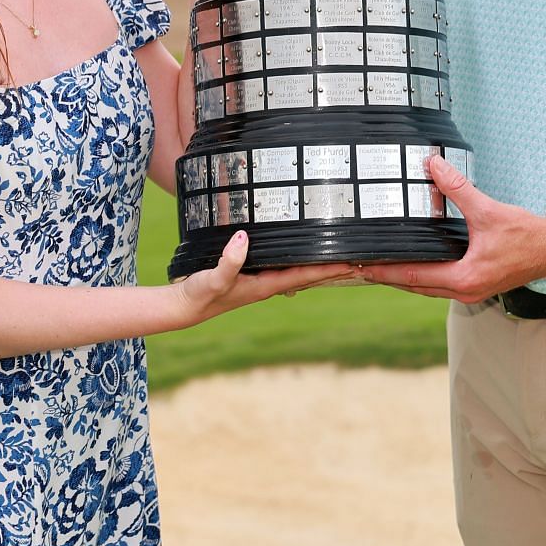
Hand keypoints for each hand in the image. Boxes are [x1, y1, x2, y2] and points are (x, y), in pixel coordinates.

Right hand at [169, 231, 355, 327]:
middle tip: (360, 259)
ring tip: (341, 255)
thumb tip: (243, 238)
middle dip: (334, 268)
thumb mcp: (214, 277)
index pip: (305, 275)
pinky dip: (299, 260)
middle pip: (310, 275)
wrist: (185, 307)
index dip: (330, 269)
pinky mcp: (253, 274)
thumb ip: (229, 260)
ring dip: (320, 265)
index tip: (353, 262)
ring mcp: (262, 281)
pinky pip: (284, 265)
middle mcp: (269, 284)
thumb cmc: (200, 294)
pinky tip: (303, 253)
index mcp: (266, 286)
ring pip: (299, 271)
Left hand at [357, 156, 545, 303]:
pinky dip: (423, 277)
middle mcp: (465, 290)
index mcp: (464, 277)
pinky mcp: (476, 286)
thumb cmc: (527, 236)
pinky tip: (416, 263)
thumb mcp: (487, 210)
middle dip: (387, 276)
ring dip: (404, 278)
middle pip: (414, 287)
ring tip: (381, 266)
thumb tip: (435, 166)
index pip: (412, 276)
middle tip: (360, 266)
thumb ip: (458, 188)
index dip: (384, 270)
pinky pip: (440, 285)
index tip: (360, 266)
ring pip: (427, 289)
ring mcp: (471, 291)